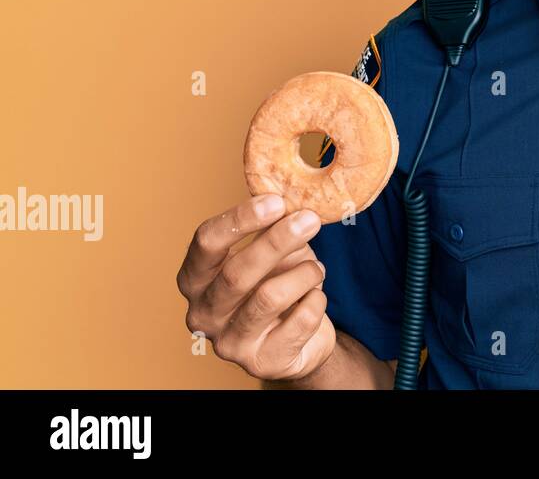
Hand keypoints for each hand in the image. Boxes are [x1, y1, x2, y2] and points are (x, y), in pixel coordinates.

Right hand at [176, 194, 334, 381]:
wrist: (299, 340)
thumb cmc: (277, 284)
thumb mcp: (271, 253)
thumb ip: (273, 229)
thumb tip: (294, 204)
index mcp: (195, 279)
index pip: (206, 244)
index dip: (240, 219)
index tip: (276, 201)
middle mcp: (202, 313)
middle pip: (236, 272)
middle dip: (277, 242)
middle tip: (310, 219)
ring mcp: (228, 344)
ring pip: (269, 298)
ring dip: (304, 273)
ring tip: (317, 268)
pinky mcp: (261, 363)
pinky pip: (300, 321)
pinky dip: (316, 300)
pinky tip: (315, 297)